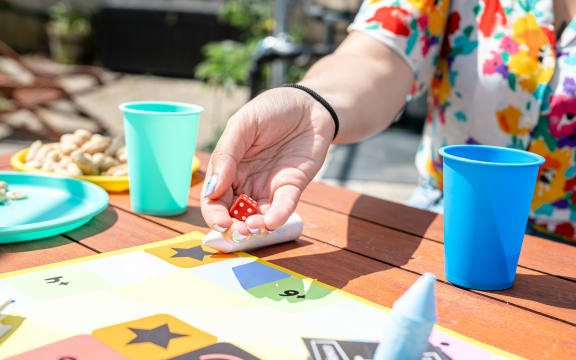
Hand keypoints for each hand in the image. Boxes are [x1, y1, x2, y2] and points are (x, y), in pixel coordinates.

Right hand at [200, 87, 333, 240]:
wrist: (309, 103)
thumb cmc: (272, 109)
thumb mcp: (243, 124)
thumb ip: (226, 154)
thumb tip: (212, 188)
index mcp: (228, 168)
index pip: (214, 199)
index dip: (214, 214)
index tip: (220, 222)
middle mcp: (246, 182)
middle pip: (233, 215)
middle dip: (233, 228)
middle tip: (238, 231)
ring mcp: (269, 187)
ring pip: (258, 217)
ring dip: (255, 228)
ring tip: (255, 227)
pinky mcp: (292, 186)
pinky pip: (283, 206)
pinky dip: (278, 217)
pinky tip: (272, 221)